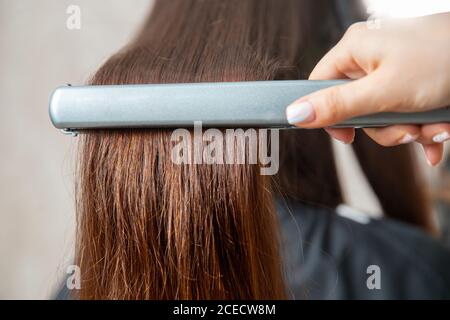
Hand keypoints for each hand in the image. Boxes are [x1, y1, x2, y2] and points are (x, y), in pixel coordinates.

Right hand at [285, 13, 449, 165]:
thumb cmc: (442, 60)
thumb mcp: (384, 91)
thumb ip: (337, 106)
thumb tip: (294, 115)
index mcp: (355, 49)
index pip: (320, 86)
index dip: (328, 116)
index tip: (349, 138)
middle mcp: (371, 56)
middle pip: (355, 106)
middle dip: (384, 129)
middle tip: (406, 133)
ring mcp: (394, 67)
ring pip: (383, 112)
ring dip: (408, 130)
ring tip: (434, 131)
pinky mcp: (414, 78)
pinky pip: (404, 109)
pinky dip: (420, 126)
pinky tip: (439, 134)